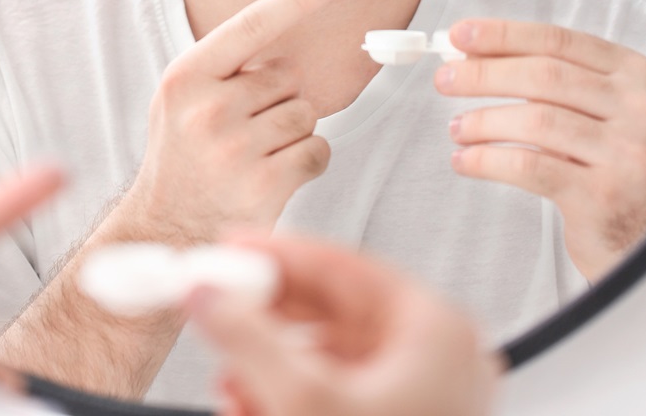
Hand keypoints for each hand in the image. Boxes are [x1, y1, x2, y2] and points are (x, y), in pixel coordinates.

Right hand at [125, 0, 344, 242]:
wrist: (165, 230)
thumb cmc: (184, 156)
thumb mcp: (184, 99)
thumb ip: (227, 67)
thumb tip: (291, 23)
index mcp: (187, 76)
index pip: (253, 24)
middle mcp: (208, 108)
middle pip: (288, 78)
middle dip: (278, 101)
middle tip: (244, 133)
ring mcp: (235, 149)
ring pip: (307, 114)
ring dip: (292, 134)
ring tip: (253, 157)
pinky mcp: (263, 186)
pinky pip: (318, 151)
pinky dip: (307, 162)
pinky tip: (273, 177)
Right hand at [189, 234, 499, 415]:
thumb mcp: (307, 404)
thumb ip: (250, 340)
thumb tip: (209, 294)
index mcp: (436, 332)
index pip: (344, 267)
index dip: (280, 254)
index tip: (230, 246)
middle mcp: (435, 357)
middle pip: (334, 310)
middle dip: (267, 314)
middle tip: (215, 301)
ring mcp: (421, 397)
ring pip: (330, 356)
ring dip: (270, 362)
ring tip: (227, 371)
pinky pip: (335, 394)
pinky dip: (288, 396)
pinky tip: (247, 406)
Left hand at [437, 19, 645, 281]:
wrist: (639, 232)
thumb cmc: (601, 160)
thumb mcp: (585, 109)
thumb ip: (540, 77)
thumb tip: (469, 53)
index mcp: (632, 73)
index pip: (558, 40)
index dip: (504, 35)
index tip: (460, 35)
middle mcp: (637, 108)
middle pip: (545, 76)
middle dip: (485, 74)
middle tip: (445, 80)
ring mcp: (625, 152)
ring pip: (536, 120)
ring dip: (484, 121)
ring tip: (457, 128)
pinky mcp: (602, 195)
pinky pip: (530, 167)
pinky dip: (488, 160)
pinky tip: (465, 160)